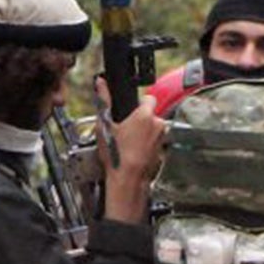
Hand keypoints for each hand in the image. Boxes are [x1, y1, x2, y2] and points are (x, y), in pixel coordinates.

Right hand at [96, 77, 165, 224]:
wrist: (128, 179)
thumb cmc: (117, 155)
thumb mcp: (105, 125)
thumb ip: (104, 100)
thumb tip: (101, 84)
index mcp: (146, 115)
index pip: (148, 97)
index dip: (138, 102)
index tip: (129, 109)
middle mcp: (159, 125)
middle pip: (150, 114)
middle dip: (139, 119)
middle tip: (124, 128)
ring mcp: (163, 138)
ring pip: (153, 128)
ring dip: (143, 131)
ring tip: (128, 141)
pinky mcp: (163, 150)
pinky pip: (154, 141)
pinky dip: (147, 143)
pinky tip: (134, 150)